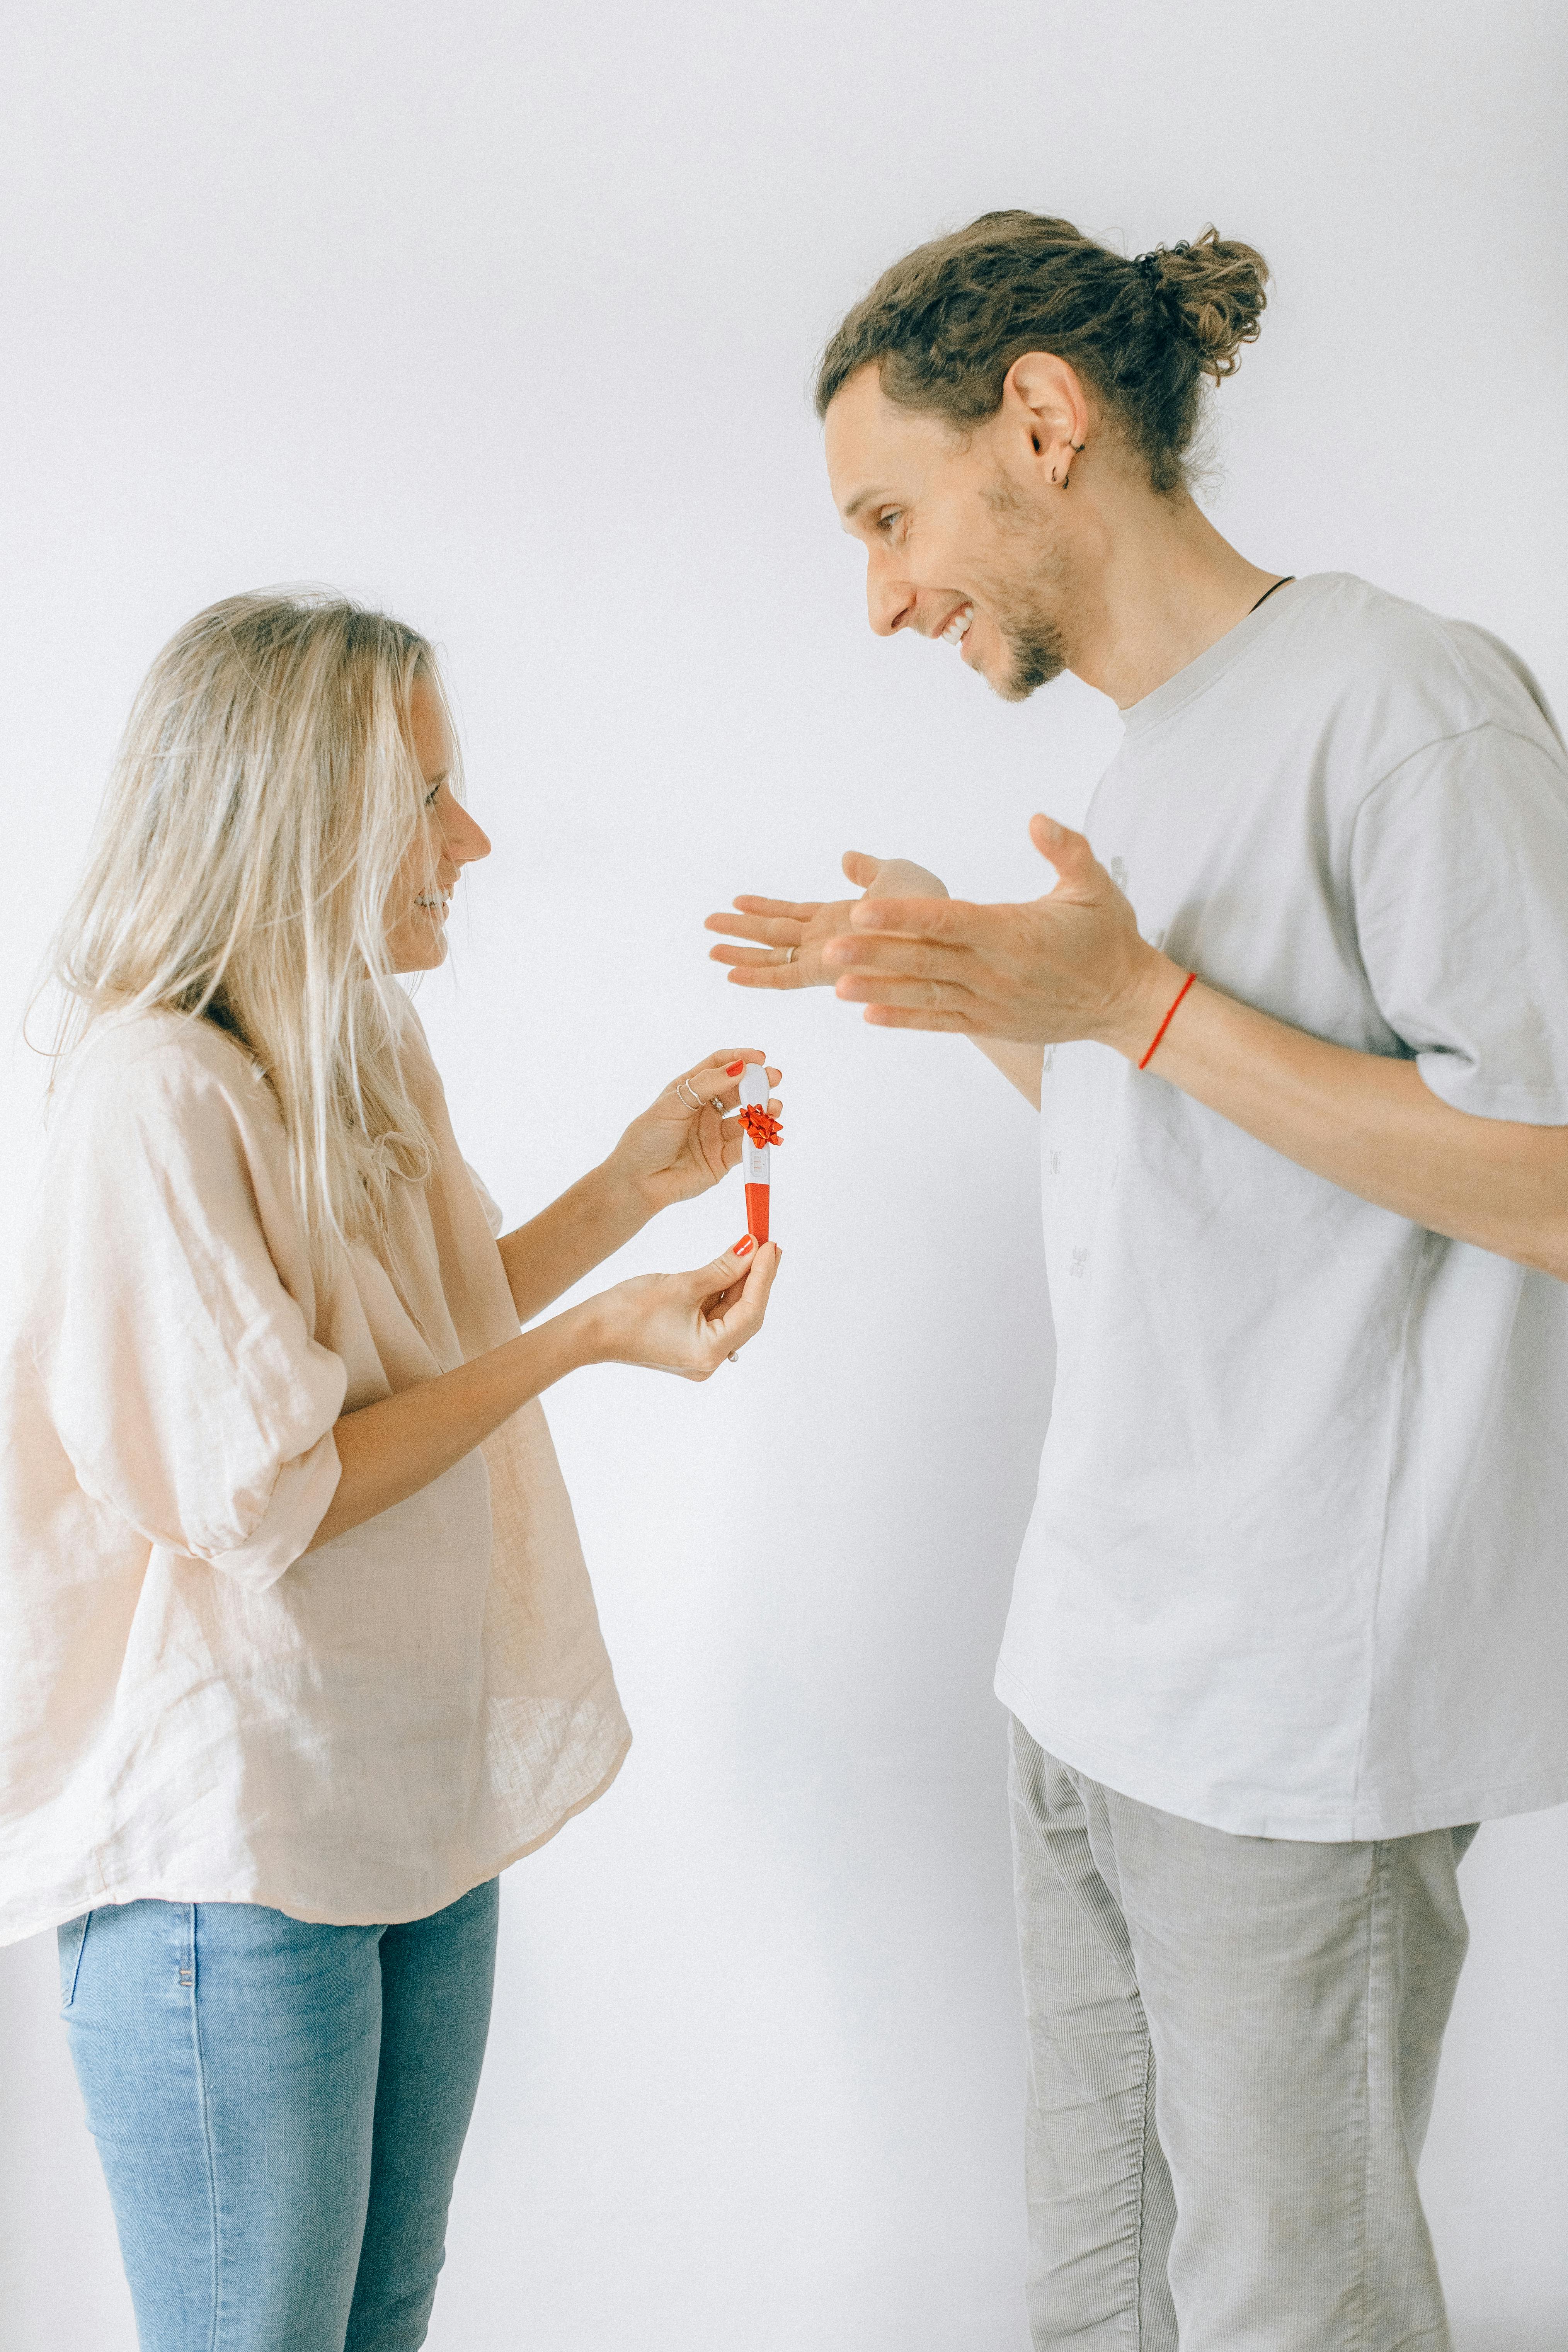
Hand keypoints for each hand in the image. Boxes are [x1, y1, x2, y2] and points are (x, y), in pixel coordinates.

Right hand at [590, 1234, 781, 1379]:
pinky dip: (722, 1291)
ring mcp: (699, 1354)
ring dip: (740, 1281)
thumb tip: (750, 1249)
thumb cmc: (627, 1312)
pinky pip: (714, 1315)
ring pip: (730, 1312)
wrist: (589, 1331)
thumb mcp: (682, 1284)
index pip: (751, 1310)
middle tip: (768, 1244)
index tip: (771, 1246)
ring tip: (751, 1248)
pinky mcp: (688, 1343)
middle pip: (745, 1313)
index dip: (764, 1276)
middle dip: (756, 1277)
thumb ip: (722, 1269)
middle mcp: (709, 1360)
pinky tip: (731, 1266)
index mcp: (710, 1352)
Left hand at [604, 1049, 782, 1217]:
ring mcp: (715, 1134)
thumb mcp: (673, 1104)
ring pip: (746, 1119)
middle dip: (758, 1084)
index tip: (759, 1058)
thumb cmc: (647, 1138)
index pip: (719, 1067)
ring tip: (774, 1108)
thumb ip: (706, 1085)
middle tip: (774, 1079)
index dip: (740, 1059)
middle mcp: (705, 1110)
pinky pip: (745, 1146)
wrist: (638, 1181)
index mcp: (690, 1090)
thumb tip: (738, 1067)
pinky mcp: (723, 1159)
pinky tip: (764, 1132)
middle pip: (738, 1091)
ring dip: (763, 1111)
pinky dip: (757, 1139)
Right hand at [705, 852, 948, 989]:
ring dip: (740, 950)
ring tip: (710, 946)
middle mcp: (828, 940)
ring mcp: (826, 955)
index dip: (765, 908)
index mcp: (840, 918)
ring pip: (772, 954)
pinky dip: (757, 975)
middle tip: (709, 924)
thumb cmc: (930, 906)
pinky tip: (731, 974)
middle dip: (742, 930)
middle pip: (774, 935)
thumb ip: (867, 870)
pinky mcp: (828, 970)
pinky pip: (785, 975)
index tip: (737, 902)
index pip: (793, 914)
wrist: (941, 930)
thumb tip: (847, 859)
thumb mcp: (895, 874)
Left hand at [819, 816, 1172, 1053]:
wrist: (1126, 1001)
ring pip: (926, 995)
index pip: (949, 920)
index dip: (903, 915)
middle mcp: (995, 971)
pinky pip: (940, 1021)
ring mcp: (990, 1002)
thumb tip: (1037, 819)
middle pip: (926, 960)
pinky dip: (905, 1019)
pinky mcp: (990, 1024)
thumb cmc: (1107, 938)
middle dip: (875, 955)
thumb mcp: (1095, 885)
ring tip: (836, 986)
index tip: (863, 909)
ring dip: (880, 991)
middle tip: (830, 950)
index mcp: (1012, 932)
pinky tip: (869, 1015)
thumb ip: (1066, 849)